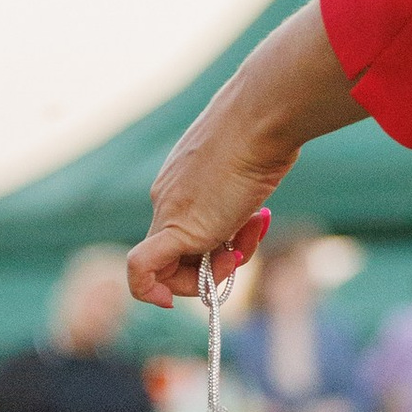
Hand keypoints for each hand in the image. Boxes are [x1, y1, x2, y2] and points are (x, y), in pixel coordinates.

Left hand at [128, 3, 366, 308]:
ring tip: (247, 238)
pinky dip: (151, 291)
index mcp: (182, 180)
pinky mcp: (176, 227)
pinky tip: (174, 298)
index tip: (241, 242)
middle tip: (248, 243)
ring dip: (214, 274)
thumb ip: (249, 180)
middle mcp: (167, 196)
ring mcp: (169, 211)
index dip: (210, 249)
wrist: (263, 114)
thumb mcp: (256, 157)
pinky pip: (142, 272)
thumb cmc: (269, 124)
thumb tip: (265, 190)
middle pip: (177, 255)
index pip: (185, 230)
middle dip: (215, 266)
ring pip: (169, 269)